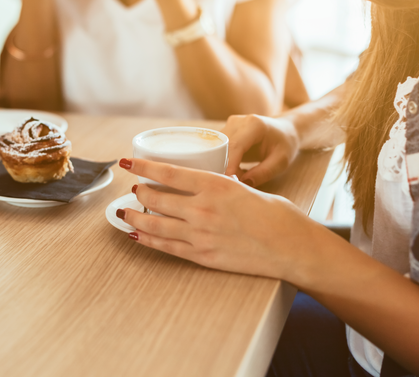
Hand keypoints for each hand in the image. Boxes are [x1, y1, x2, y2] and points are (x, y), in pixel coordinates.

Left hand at [118, 158, 315, 280]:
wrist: (292, 248)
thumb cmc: (277, 216)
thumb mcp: (246, 189)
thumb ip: (221, 187)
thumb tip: (205, 186)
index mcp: (216, 185)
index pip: (168, 173)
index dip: (143, 167)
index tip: (128, 163)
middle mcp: (203, 209)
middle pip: (157, 198)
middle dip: (140, 192)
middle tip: (134, 188)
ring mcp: (201, 235)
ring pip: (155, 224)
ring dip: (135, 216)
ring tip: (125, 211)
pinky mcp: (203, 256)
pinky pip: (166, 247)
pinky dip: (147, 239)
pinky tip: (136, 234)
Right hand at [222, 115, 299, 186]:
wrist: (285, 130)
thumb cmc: (285, 144)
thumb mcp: (281, 161)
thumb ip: (263, 173)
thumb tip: (243, 183)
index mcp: (254, 124)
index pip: (235, 146)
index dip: (229, 164)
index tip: (228, 181)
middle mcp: (238, 122)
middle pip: (222, 146)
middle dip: (225, 167)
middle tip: (236, 183)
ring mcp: (230, 124)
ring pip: (218, 148)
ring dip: (225, 165)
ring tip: (240, 176)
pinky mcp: (226, 130)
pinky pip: (218, 148)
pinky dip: (225, 162)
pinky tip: (237, 170)